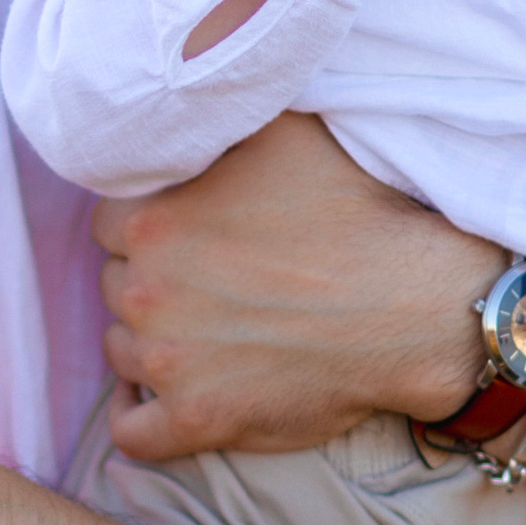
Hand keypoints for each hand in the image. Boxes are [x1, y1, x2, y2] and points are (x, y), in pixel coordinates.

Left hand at [94, 115, 493, 458]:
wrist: (414, 305)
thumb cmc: (355, 212)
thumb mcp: (282, 130)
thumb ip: (217, 116)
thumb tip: (190, 91)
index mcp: (150, 219)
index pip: (111, 224)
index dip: (151, 227)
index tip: (190, 233)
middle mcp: (144, 291)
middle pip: (116, 286)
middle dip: (153, 282)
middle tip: (208, 281)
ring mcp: (166, 362)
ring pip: (121, 352)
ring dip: (151, 343)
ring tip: (204, 332)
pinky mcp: (196, 420)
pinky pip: (132, 432)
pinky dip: (138, 416)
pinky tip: (159, 398)